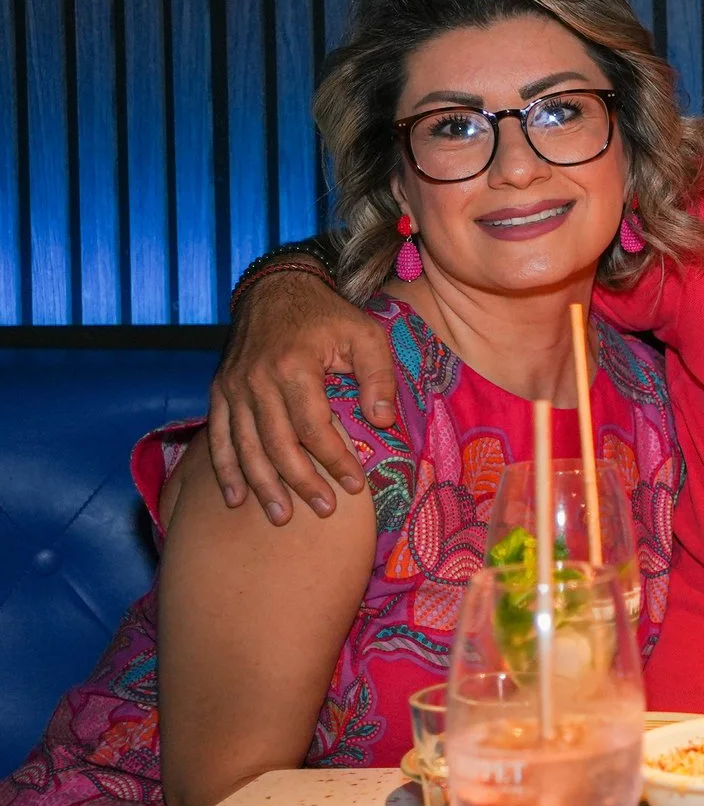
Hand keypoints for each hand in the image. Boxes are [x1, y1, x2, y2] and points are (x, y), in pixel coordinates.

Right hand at [208, 272, 396, 523]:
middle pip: (278, 444)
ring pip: (246, 447)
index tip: (354, 485)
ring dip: (263, 486)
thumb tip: (383, 422)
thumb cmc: (328, 317)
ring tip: (281, 516)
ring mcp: (233, 387)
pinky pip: (219, 437)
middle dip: (301, 482)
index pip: (314, 427)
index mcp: (295, 367)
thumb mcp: (366, 335)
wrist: (277, 289)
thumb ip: (377, 377)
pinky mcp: (220, 391)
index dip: (335, 460)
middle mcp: (257, 380)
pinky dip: (224, 470)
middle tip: (323, 510)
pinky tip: (235, 499)